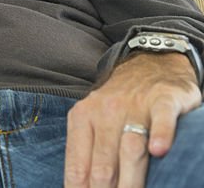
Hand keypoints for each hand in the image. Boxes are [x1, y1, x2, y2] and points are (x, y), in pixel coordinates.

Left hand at [65, 52, 201, 187]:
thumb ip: (85, 151)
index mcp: (82, 119)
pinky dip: (160, 135)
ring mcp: (134, 106)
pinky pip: (161, 119)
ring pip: (130, 147)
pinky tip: (158, 151)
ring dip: (130, 177)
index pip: (78, 164)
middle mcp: (105, 112)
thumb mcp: (93, 120)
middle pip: (103, 162)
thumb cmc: (119, 103)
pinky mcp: (163, 100)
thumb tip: (77, 186)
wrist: (149, 64)